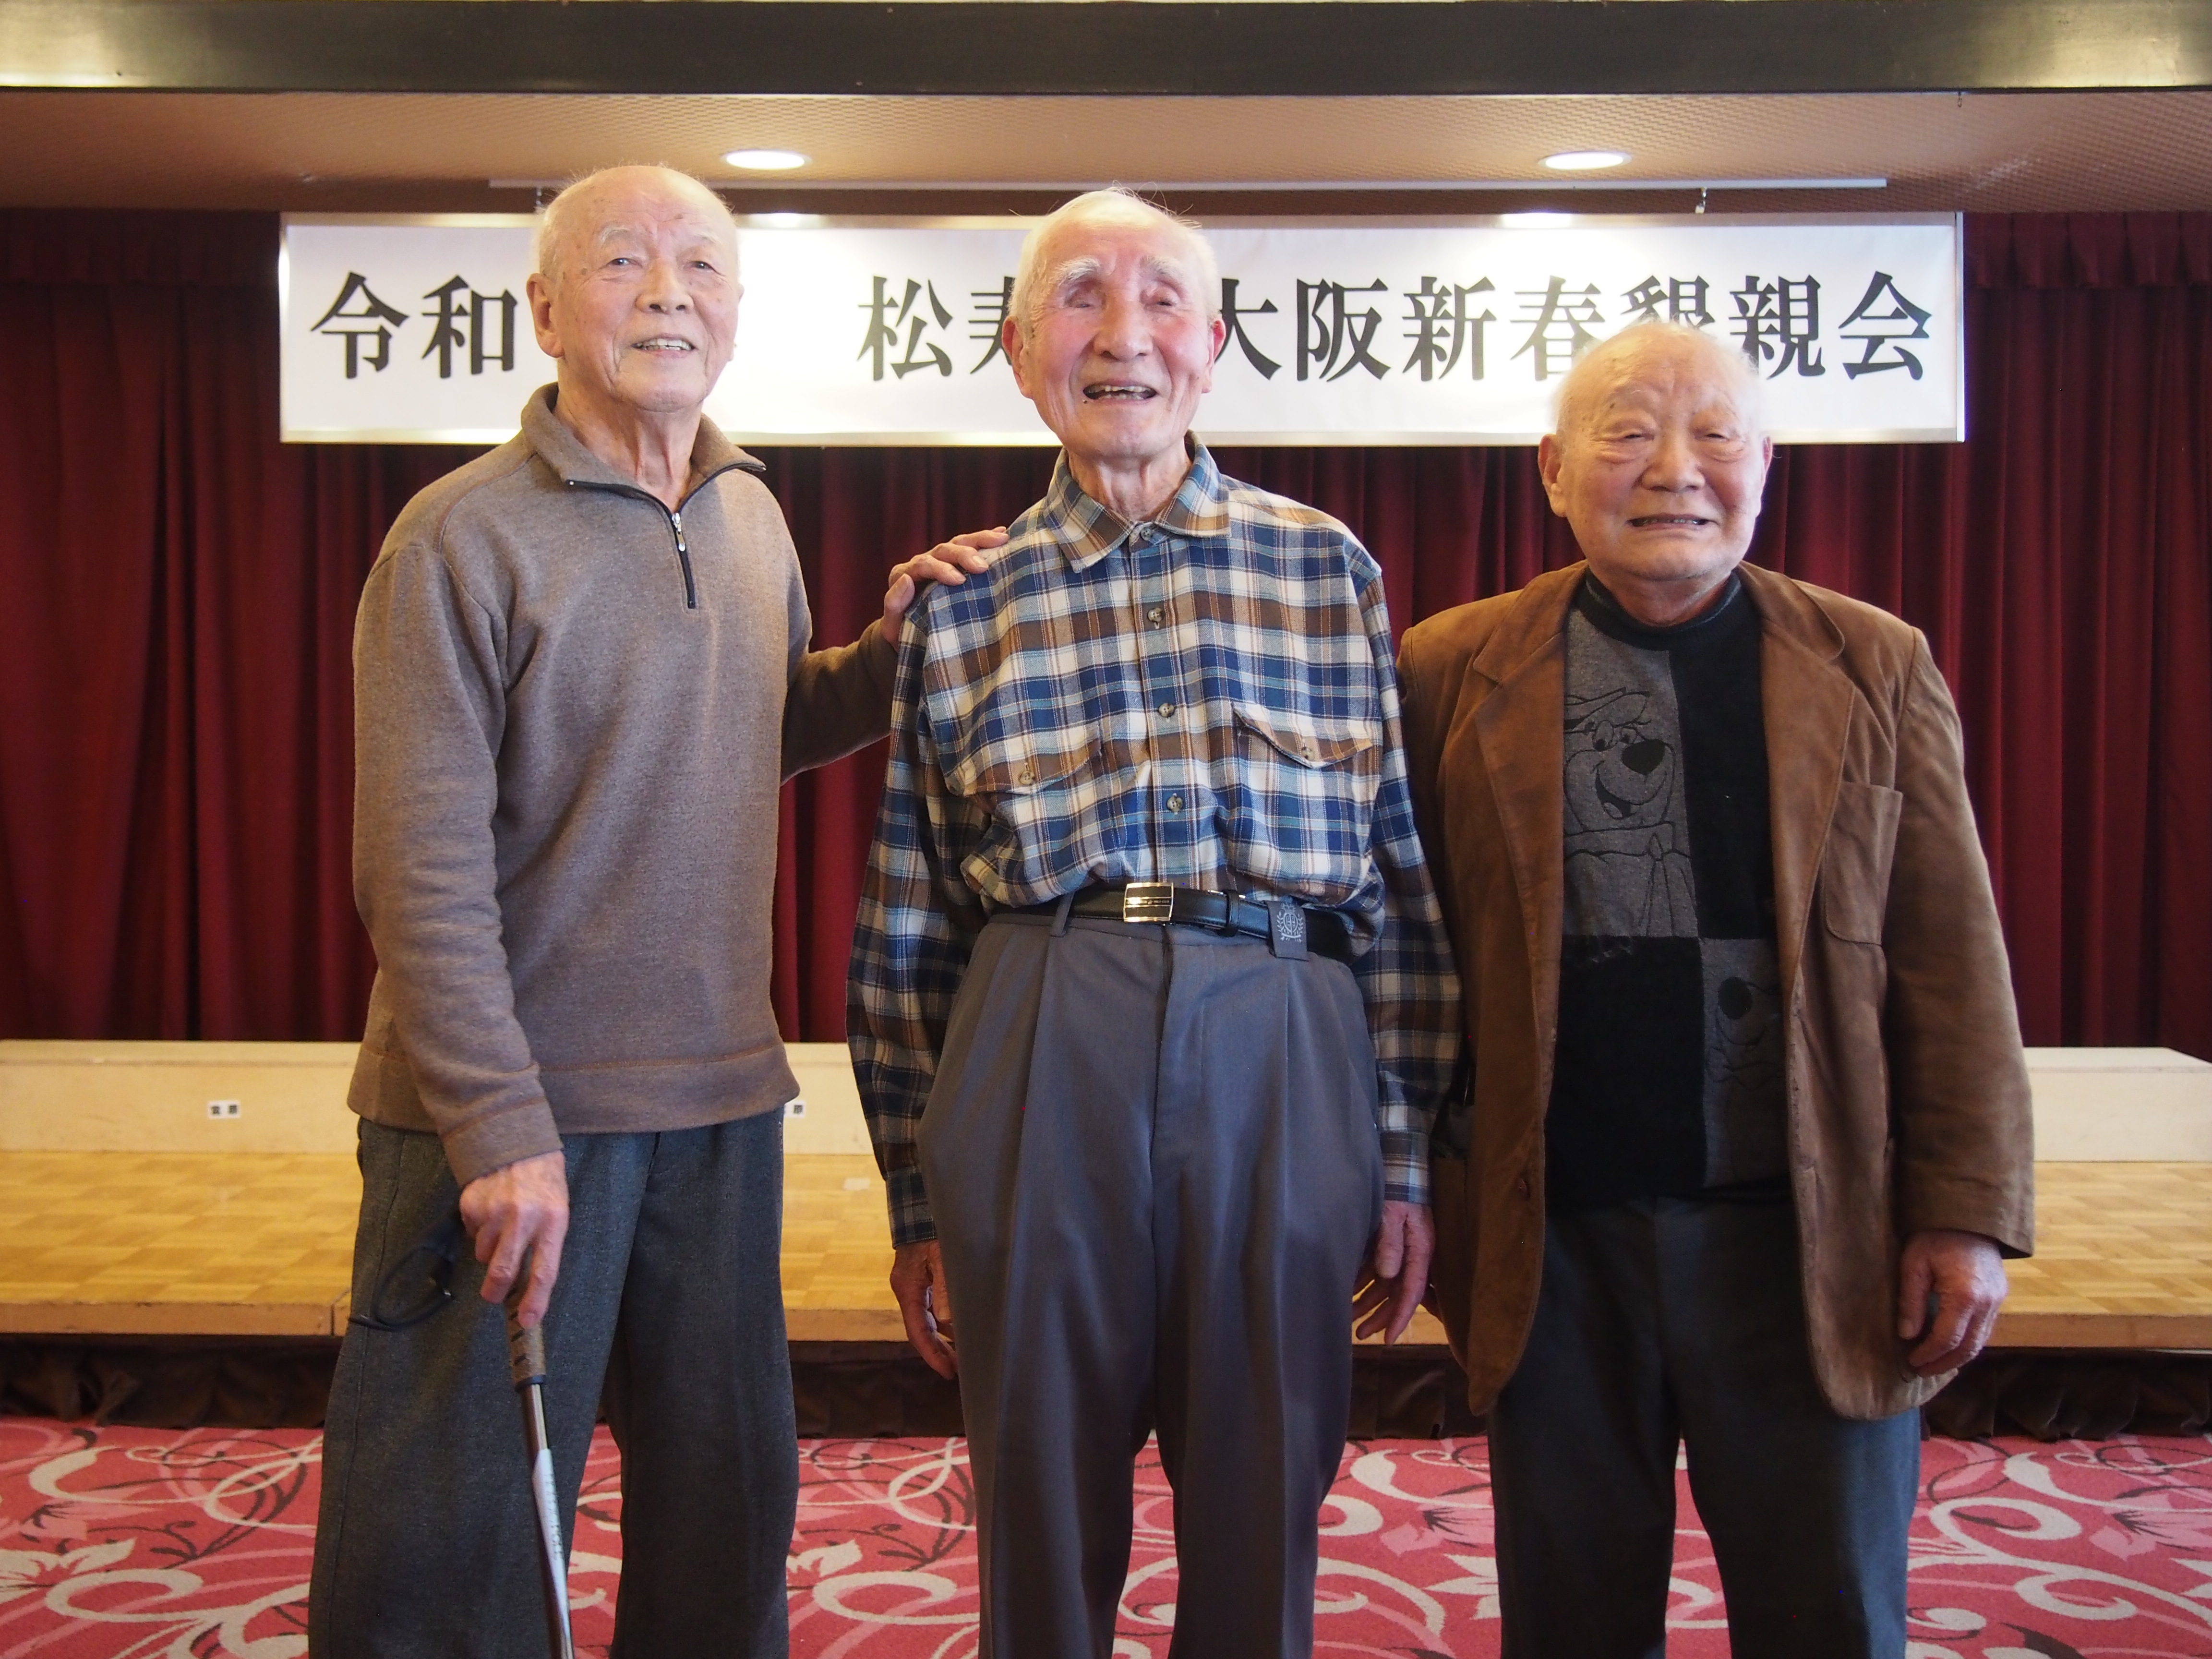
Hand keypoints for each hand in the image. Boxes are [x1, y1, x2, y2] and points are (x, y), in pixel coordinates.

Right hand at [459, 1150, 568, 1328]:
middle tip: (494, 1295)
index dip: (535, 1300)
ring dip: (490, 1251)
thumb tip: (528, 1285)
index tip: (527, 1321)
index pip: (544, 1270)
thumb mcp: (558, 1209)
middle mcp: (523, 1217)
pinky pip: (472, 1233)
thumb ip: (544, 1244)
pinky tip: (491, 1211)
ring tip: (503, 1227)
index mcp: (553, 1220)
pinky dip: (480, 1230)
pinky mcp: (472, 1205)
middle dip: (496, 1291)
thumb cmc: (544, 1182)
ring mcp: (494, 1212)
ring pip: (483, 1254)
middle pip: (503, 1271)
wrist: (517, 1141)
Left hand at [882, 529, 1005, 635]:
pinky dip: (985, 540)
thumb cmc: (903, 633)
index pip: (923, 564)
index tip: (959, 580)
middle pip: (943, 549)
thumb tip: (906, 579)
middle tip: (982, 566)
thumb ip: (895, 603)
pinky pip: (969, 546)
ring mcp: (940, 561)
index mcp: (904, 574)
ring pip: (958, 543)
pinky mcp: (955, 564)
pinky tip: (1002, 533)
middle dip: (963, 554)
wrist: (910, 636)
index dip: (941, 569)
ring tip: (1001, 539)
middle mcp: (922, 563)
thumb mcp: (893, 625)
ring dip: (979, 540)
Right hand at [891, 1240, 957, 1378]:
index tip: (947, 1372)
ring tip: (964, 1354)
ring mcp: (914, 1286)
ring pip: (928, 1320)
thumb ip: (945, 1286)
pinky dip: (946, 1321)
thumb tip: (948, 1320)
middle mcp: (908, 1291)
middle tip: (958, 1371)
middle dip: (938, 1351)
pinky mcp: (923, 1280)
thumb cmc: (931, 1228)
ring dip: (944, 1337)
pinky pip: (933, 1307)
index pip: (917, 1331)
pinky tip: (961, 1327)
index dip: (931, 1354)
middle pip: (921, 1330)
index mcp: (907, 1289)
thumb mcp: (941, 1255)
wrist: (920, 1205)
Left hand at [1355, 1200, 1434, 1344]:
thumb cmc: (1399, 1187)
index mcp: (1420, 1250)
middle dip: (1380, 1315)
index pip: (1412, 1291)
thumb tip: (1387, 1274)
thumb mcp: (1394, 1212)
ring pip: (1385, 1284)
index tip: (1388, 1338)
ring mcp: (1400, 1250)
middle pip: (1397, 1293)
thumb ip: (1390, 1242)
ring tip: (1348, 1318)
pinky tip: (1348, 1292)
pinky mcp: (1388, 1242)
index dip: (1400, 1317)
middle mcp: (1412, 1255)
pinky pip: (1376, 1270)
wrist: (1399, 1163)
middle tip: (1360, 1334)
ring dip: (1368, 1301)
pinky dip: (1363, 1283)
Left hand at [1898, 1228, 2007, 1375]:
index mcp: (1965, 1294)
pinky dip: (1968, 1342)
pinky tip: (1950, 1346)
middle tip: (1921, 1371)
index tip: (1912, 1362)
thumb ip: (1910, 1301)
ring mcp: (1998, 1300)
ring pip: (1980, 1342)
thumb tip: (1906, 1335)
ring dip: (1958, 1357)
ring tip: (1934, 1363)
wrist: (1967, 1216)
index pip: (1947, 1338)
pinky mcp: (2000, 1296)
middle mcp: (1987, 1302)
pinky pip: (1985, 1329)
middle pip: (1968, 1347)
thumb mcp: (1913, 1264)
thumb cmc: (1935, 1236)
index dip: (1929, 1354)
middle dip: (1944, 1363)